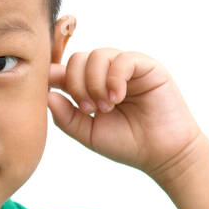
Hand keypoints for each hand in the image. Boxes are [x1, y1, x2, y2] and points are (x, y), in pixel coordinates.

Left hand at [47, 49, 205, 181]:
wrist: (162, 154)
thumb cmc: (126, 144)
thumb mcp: (88, 133)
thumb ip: (65, 116)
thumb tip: (47, 94)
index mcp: (89, 87)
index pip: (64, 69)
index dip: (52, 74)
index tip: (53, 93)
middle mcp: (106, 73)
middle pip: (77, 59)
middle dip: (76, 84)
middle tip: (89, 110)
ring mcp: (125, 68)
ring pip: (97, 55)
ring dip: (95, 83)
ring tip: (106, 107)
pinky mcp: (146, 66)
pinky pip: (122, 59)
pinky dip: (114, 78)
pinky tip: (118, 98)